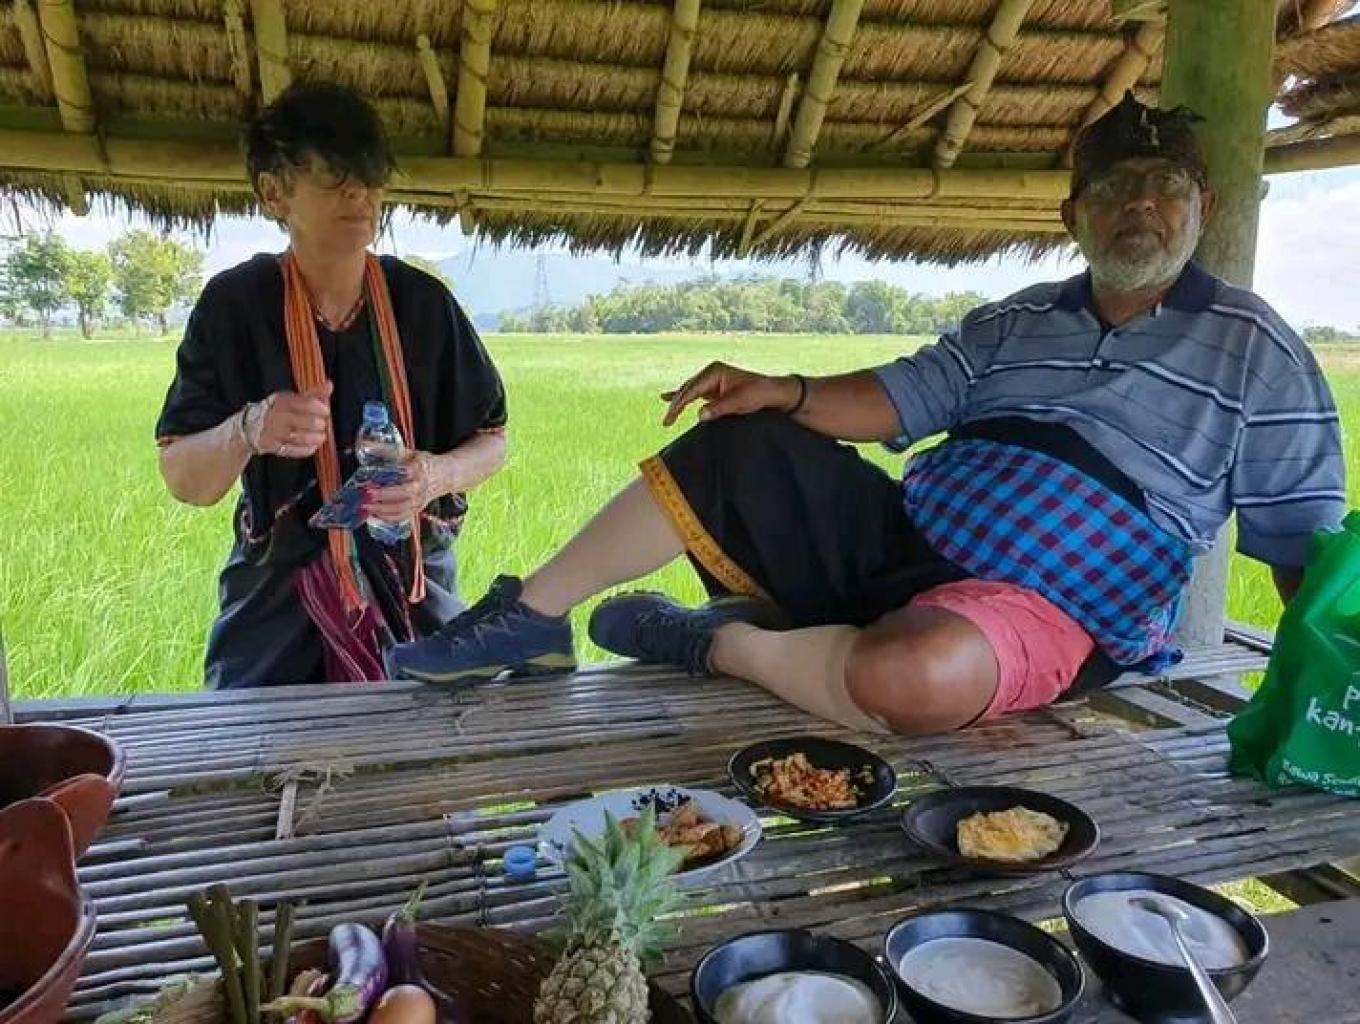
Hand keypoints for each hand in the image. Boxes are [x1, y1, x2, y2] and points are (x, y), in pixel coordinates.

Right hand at [256, 381, 332, 458]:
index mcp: (282, 401)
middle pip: (307, 422)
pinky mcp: (274, 447)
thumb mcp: (292, 398)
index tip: (325, 411)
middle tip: (322, 424)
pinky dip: (307, 449)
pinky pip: (295, 451)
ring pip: (302, 438)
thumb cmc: (277, 411)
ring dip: (316, 438)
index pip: (307, 403)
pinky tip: (312, 445)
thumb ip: (313, 393)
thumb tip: (329, 385)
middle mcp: (277, 416)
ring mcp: (274, 433)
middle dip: (320, 424)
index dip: (321, 408)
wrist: (251, 426)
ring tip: (320, 436)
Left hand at [363, 451, 431, 522]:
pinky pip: (402, 516)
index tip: (375, 480)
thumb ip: (385, 449)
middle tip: (366, 495)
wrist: (444, 476)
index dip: (396, 474)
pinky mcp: (417, 509)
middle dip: (383, 496)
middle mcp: (421, 485)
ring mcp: (420, 499)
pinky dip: (387, 517)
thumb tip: (363, 445)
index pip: (407, 472)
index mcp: (419, 468)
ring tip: (366, 507)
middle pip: (404, 493)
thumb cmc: (423, 463)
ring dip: (383, 509)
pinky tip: (374, 514)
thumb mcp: (407, 452)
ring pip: (402, 508)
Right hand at [661, 362, 800, 426]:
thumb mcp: (739, 402)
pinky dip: (682, 397)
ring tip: (667, 418)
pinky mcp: (714, 388)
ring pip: (688, 392)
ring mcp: (711, 379)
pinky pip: (694, 393)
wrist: (772, 392)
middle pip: (687, 390)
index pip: (691, 389)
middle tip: (666, 423)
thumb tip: (699, 416)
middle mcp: (710, 373)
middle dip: (675, 406)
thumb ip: (718, 408)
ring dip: (678, 404)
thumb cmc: (758, 394)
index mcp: (714, 371)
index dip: (678, 404)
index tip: (670, 418)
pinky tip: (665, 397)